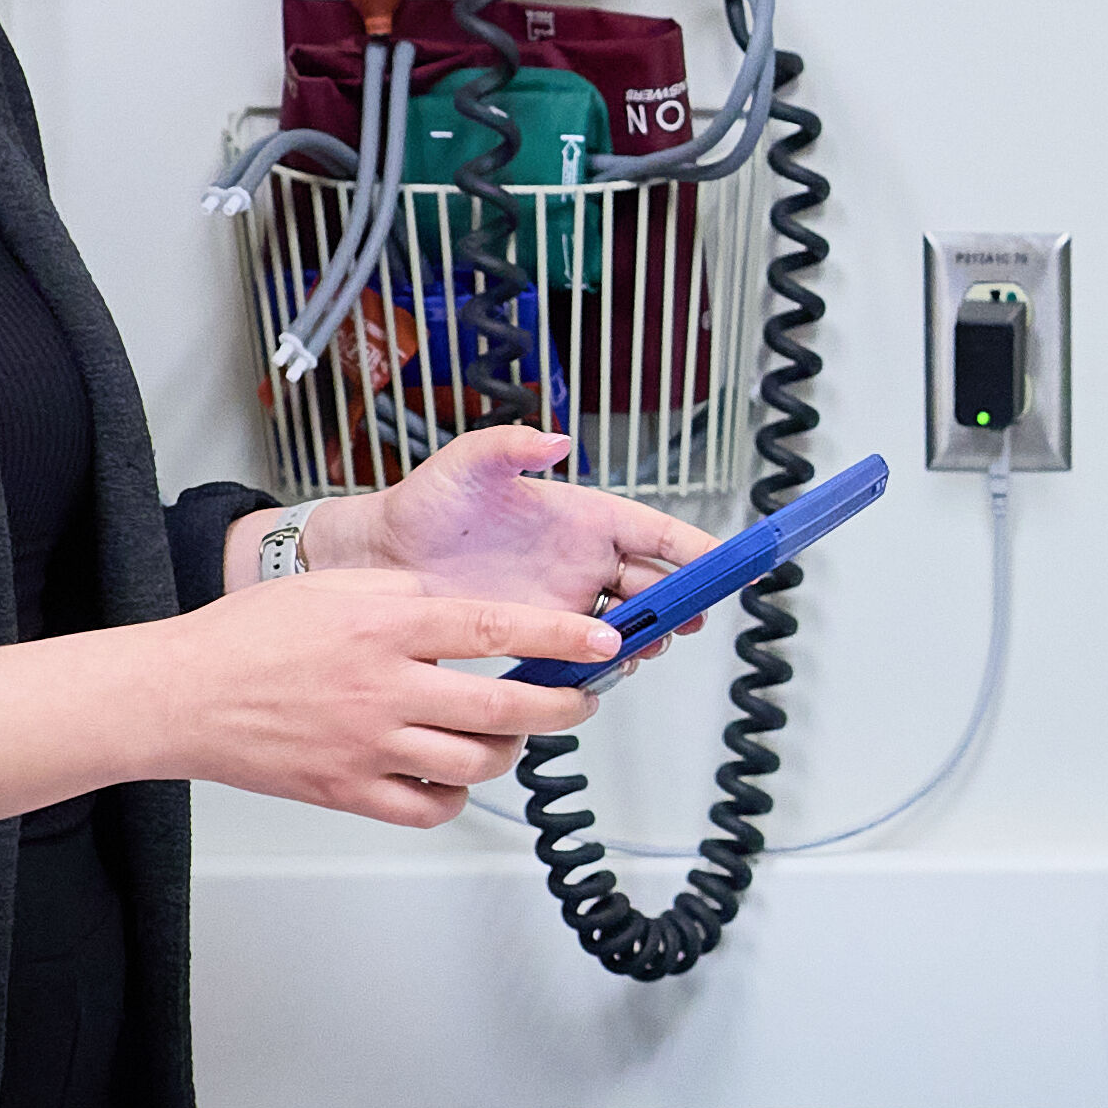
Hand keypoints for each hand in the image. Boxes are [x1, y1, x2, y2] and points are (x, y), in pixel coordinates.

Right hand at [156, 565, 625, 827]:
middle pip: (503, 709)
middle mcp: (383, 689)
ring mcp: (368, 746)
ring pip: (476, 764)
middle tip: (580, 700)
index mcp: (383, 628)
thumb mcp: (332, 588)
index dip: (561, 639)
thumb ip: (403, 596)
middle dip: (561, 707)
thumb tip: (460, 608)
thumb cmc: (245, 637)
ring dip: (511, 752)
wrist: (179, 694)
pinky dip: (455, 797)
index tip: (605, 644)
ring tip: (511, 736)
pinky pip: (429, 809)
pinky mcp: (347, 791)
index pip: (495, 630)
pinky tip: (454, 777)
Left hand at [327, 430, 713, 646]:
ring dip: (650, 635)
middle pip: (657, 582)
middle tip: (689, 617)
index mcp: (583, 515)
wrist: (384, 559)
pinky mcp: (544, 635)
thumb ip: (512, 445)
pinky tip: (608, 668)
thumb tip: (553, 439)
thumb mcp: (468, 462)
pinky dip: (608, 662)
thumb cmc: (427, 504)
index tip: (724, 562)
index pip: (654, 531)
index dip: (694, 547)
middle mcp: (584, 559)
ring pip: (631, 622)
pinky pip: (590, 652)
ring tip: (649, 644)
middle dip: (682, 600)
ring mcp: (567, 600)